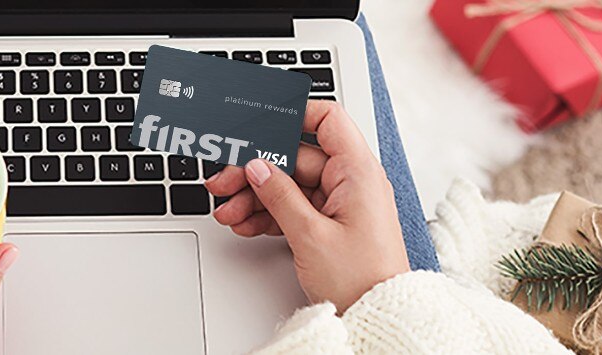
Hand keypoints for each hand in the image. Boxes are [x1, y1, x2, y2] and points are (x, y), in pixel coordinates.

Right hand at [204, 101, 408, 312]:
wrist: (378, 318)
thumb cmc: (362, 280)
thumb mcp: (311, 235)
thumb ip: (280, 195)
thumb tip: (256, 167)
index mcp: (357, 173)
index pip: (327, 120)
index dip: (292, 115)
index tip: (258, 122)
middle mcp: (350, 182)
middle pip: (295, 158)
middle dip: (255, 171)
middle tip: (224, 183)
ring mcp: (339, 203)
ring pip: (288, 185)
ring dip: (255, 197)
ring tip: (229, 212)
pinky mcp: (329, 224)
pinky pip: (293, 207)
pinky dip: (267, 214)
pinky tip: (244, 224)